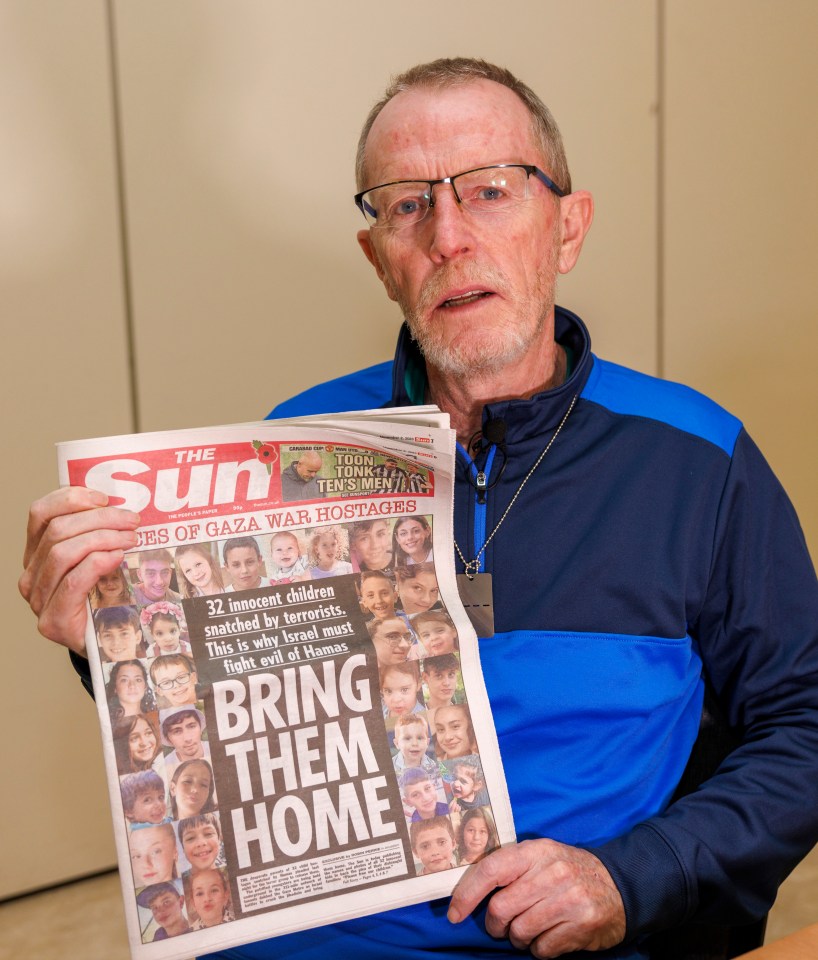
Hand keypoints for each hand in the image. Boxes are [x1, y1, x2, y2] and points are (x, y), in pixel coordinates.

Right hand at [19, 488, 140, 653]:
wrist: (105, 644)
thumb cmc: (105, 597)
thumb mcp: (100, 558)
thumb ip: (99, 534)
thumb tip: (124, 505)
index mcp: (37, 552)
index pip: (41, 513)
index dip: (71, 498)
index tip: (105, 497)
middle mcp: (31, 573)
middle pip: (58, 529)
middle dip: (100, 518)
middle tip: (132, 520)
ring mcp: (38, 598)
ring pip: (63, 551)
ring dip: (103, 538)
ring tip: (131, 538)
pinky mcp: (52, 619)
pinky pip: (72, 581)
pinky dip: (97, 563)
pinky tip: (118, 557)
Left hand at [448, 839, 625, 957]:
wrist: (619, 885)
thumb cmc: (568, 872)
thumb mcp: (541, 856)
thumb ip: (510, 867)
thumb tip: (468, 889)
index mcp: (536, 851)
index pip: (491, 870)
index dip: (467, 894)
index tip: (455, 914)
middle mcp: (552, 872)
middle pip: (501, 908)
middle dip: (495, 925)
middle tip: (502, 926)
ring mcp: (568, 899)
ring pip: (519, 932)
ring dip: (518, 938)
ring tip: (529, 929)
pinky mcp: (581, 926)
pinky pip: (541, 949)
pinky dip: (539, 949)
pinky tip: (550, 936)